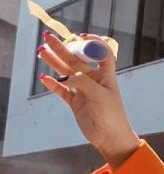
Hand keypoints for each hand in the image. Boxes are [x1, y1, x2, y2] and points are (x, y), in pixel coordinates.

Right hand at [38, 33, 139, 167]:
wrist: (110, 138)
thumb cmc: (111, 115)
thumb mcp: (99, 95)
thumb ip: (83, 82)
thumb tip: (66, 76)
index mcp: (105, 76)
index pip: (102, 53)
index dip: (95, 42)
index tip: (82, 35)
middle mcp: (94, 81)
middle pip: (76, 60)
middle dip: (63, 49)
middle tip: (48, 38)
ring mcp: (83, 91)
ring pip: (66, 73)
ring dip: (54, 63)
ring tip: (41, 52)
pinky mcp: (76, 103)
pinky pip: (62, 90)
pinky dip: (53, 84)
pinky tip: (44, 77)